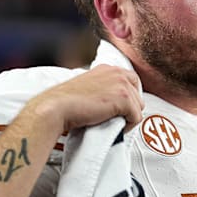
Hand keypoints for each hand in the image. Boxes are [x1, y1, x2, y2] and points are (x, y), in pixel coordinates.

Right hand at [28, 64, 143, 133]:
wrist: (57, 107)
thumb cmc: (67, 102)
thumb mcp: (88, 87)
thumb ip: (102, 88)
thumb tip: (111, 102)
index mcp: (107, 68)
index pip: (131, 81)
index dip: (128, 97)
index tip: (120, 109)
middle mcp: (117, 73)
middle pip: (137, 94)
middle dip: (130, 108)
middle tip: (117, 118)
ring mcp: (122, 84)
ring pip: (138, 107)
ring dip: (128, 118)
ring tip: (113, 123)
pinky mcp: (124, 98)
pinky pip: (137, 117)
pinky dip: (128, 126)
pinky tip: (116, 127)